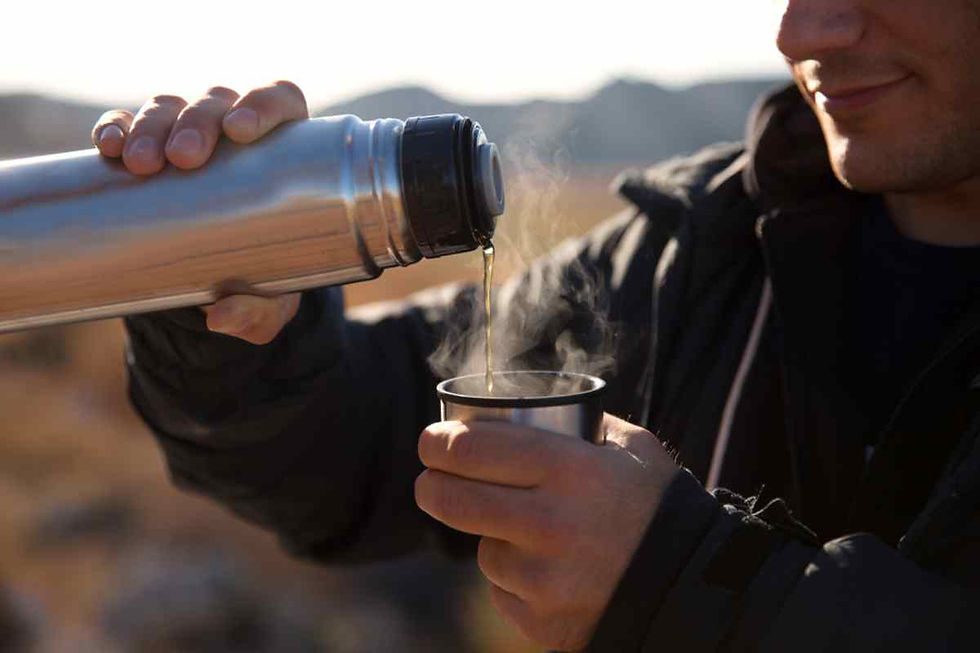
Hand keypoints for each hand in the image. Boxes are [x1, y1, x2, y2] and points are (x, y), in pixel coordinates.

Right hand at [90, 81, 307, 343]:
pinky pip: (123, 125)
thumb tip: (222, 316)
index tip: (241, 131)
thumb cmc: (265, 279)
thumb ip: (258, 312)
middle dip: (197, 123)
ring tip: (141, 164)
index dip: (263, 103)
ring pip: (168, 108)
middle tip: (184, 159)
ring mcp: (185, 133)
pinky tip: (108, 148)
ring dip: (152, 127)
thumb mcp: (271, 303)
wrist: (220, 284)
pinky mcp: (144, 149)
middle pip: (216, 103)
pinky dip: (113, 129)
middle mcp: (232, 128)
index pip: (279, 100)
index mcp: (282, 146)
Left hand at [415, 414, 678, 650]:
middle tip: (432, 480)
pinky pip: (502, 591)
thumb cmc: (658, 507)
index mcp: (570, 470)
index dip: (439, 441)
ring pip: (480, 549)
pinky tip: (550, 572)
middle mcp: (550, 523)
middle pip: (451, 499)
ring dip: (490, 537)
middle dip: (431, 485)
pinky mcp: (540, 621)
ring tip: (533, 534)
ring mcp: (543, 578)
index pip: (472, 448)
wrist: (692, 589)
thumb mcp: (630, 448)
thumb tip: (519, 411)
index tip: (432, 440)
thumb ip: (579, 424)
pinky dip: (514, 580)